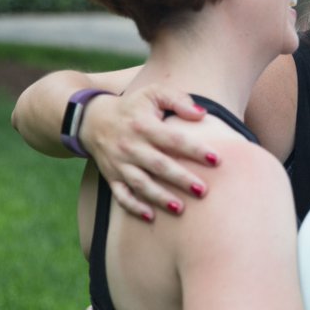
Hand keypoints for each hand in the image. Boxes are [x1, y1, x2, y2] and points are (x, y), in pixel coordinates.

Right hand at [81, 84, 215, 219]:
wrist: (93, 120)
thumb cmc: (133, 106)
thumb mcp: (153, 93)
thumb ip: (178, 100)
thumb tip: (202, 114)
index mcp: (144, 126)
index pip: (174, 139)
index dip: (195, 150)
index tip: (216, 159)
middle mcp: (131, 147)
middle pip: (159, 166)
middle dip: (181, 179)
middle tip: (203, 190)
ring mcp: (120, 164)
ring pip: (141, 184)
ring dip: (160, 198)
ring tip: (180, 209)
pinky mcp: (112, 177)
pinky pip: (121, 195)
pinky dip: (134, 207)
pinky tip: (150, 217)